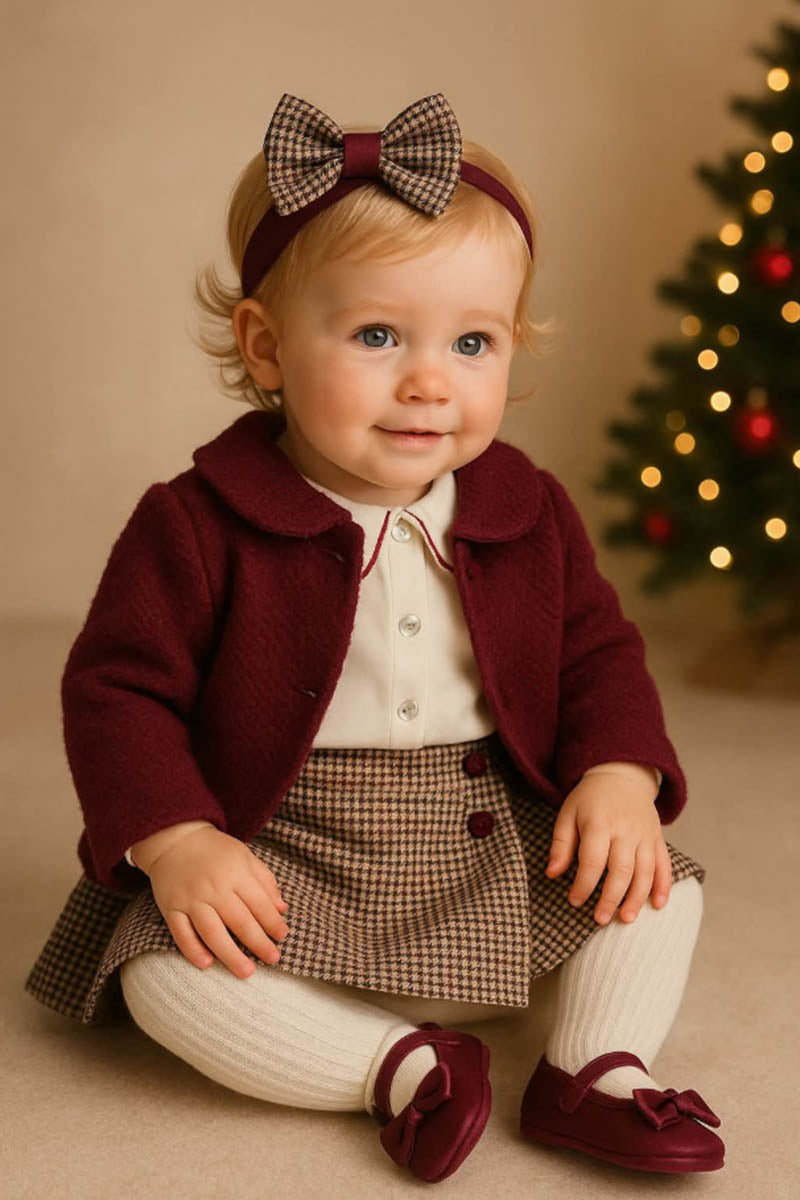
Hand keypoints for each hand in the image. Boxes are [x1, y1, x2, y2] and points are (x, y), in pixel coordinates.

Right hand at [148, 826, 290, 977]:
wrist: (175, 838)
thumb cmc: (215, 850)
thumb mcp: (245, 856)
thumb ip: (265, 881)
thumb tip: (282, 909)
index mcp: (236, 873)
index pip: (260, 904)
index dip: (273, 923)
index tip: (282, 937)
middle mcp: (214, 887)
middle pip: (240, 922)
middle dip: (259, 944)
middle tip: (273, 959)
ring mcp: (191, 899)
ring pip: (212, 933)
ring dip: (231, 955)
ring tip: (246, 972)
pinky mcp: (171, 908)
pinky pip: (182, 934)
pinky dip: (193, 950)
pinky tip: (207, 964)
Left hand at [544, 772, 671, 923]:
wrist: (621, 775)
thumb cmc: (589, 799)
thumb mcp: (567, 814)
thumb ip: (561, 844)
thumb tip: (552, 874)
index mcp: (599, 823)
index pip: (592, 861)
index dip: (583, 885)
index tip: (574, 901)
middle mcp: (625, 830)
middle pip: (621, 870)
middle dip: (610, 898)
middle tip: (600, 919)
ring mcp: (644, 834)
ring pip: (645, 871)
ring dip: (636, 898)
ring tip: (625, 919)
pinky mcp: (657, 838)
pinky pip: (664, 865)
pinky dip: (663, 886)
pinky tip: (657, 905)